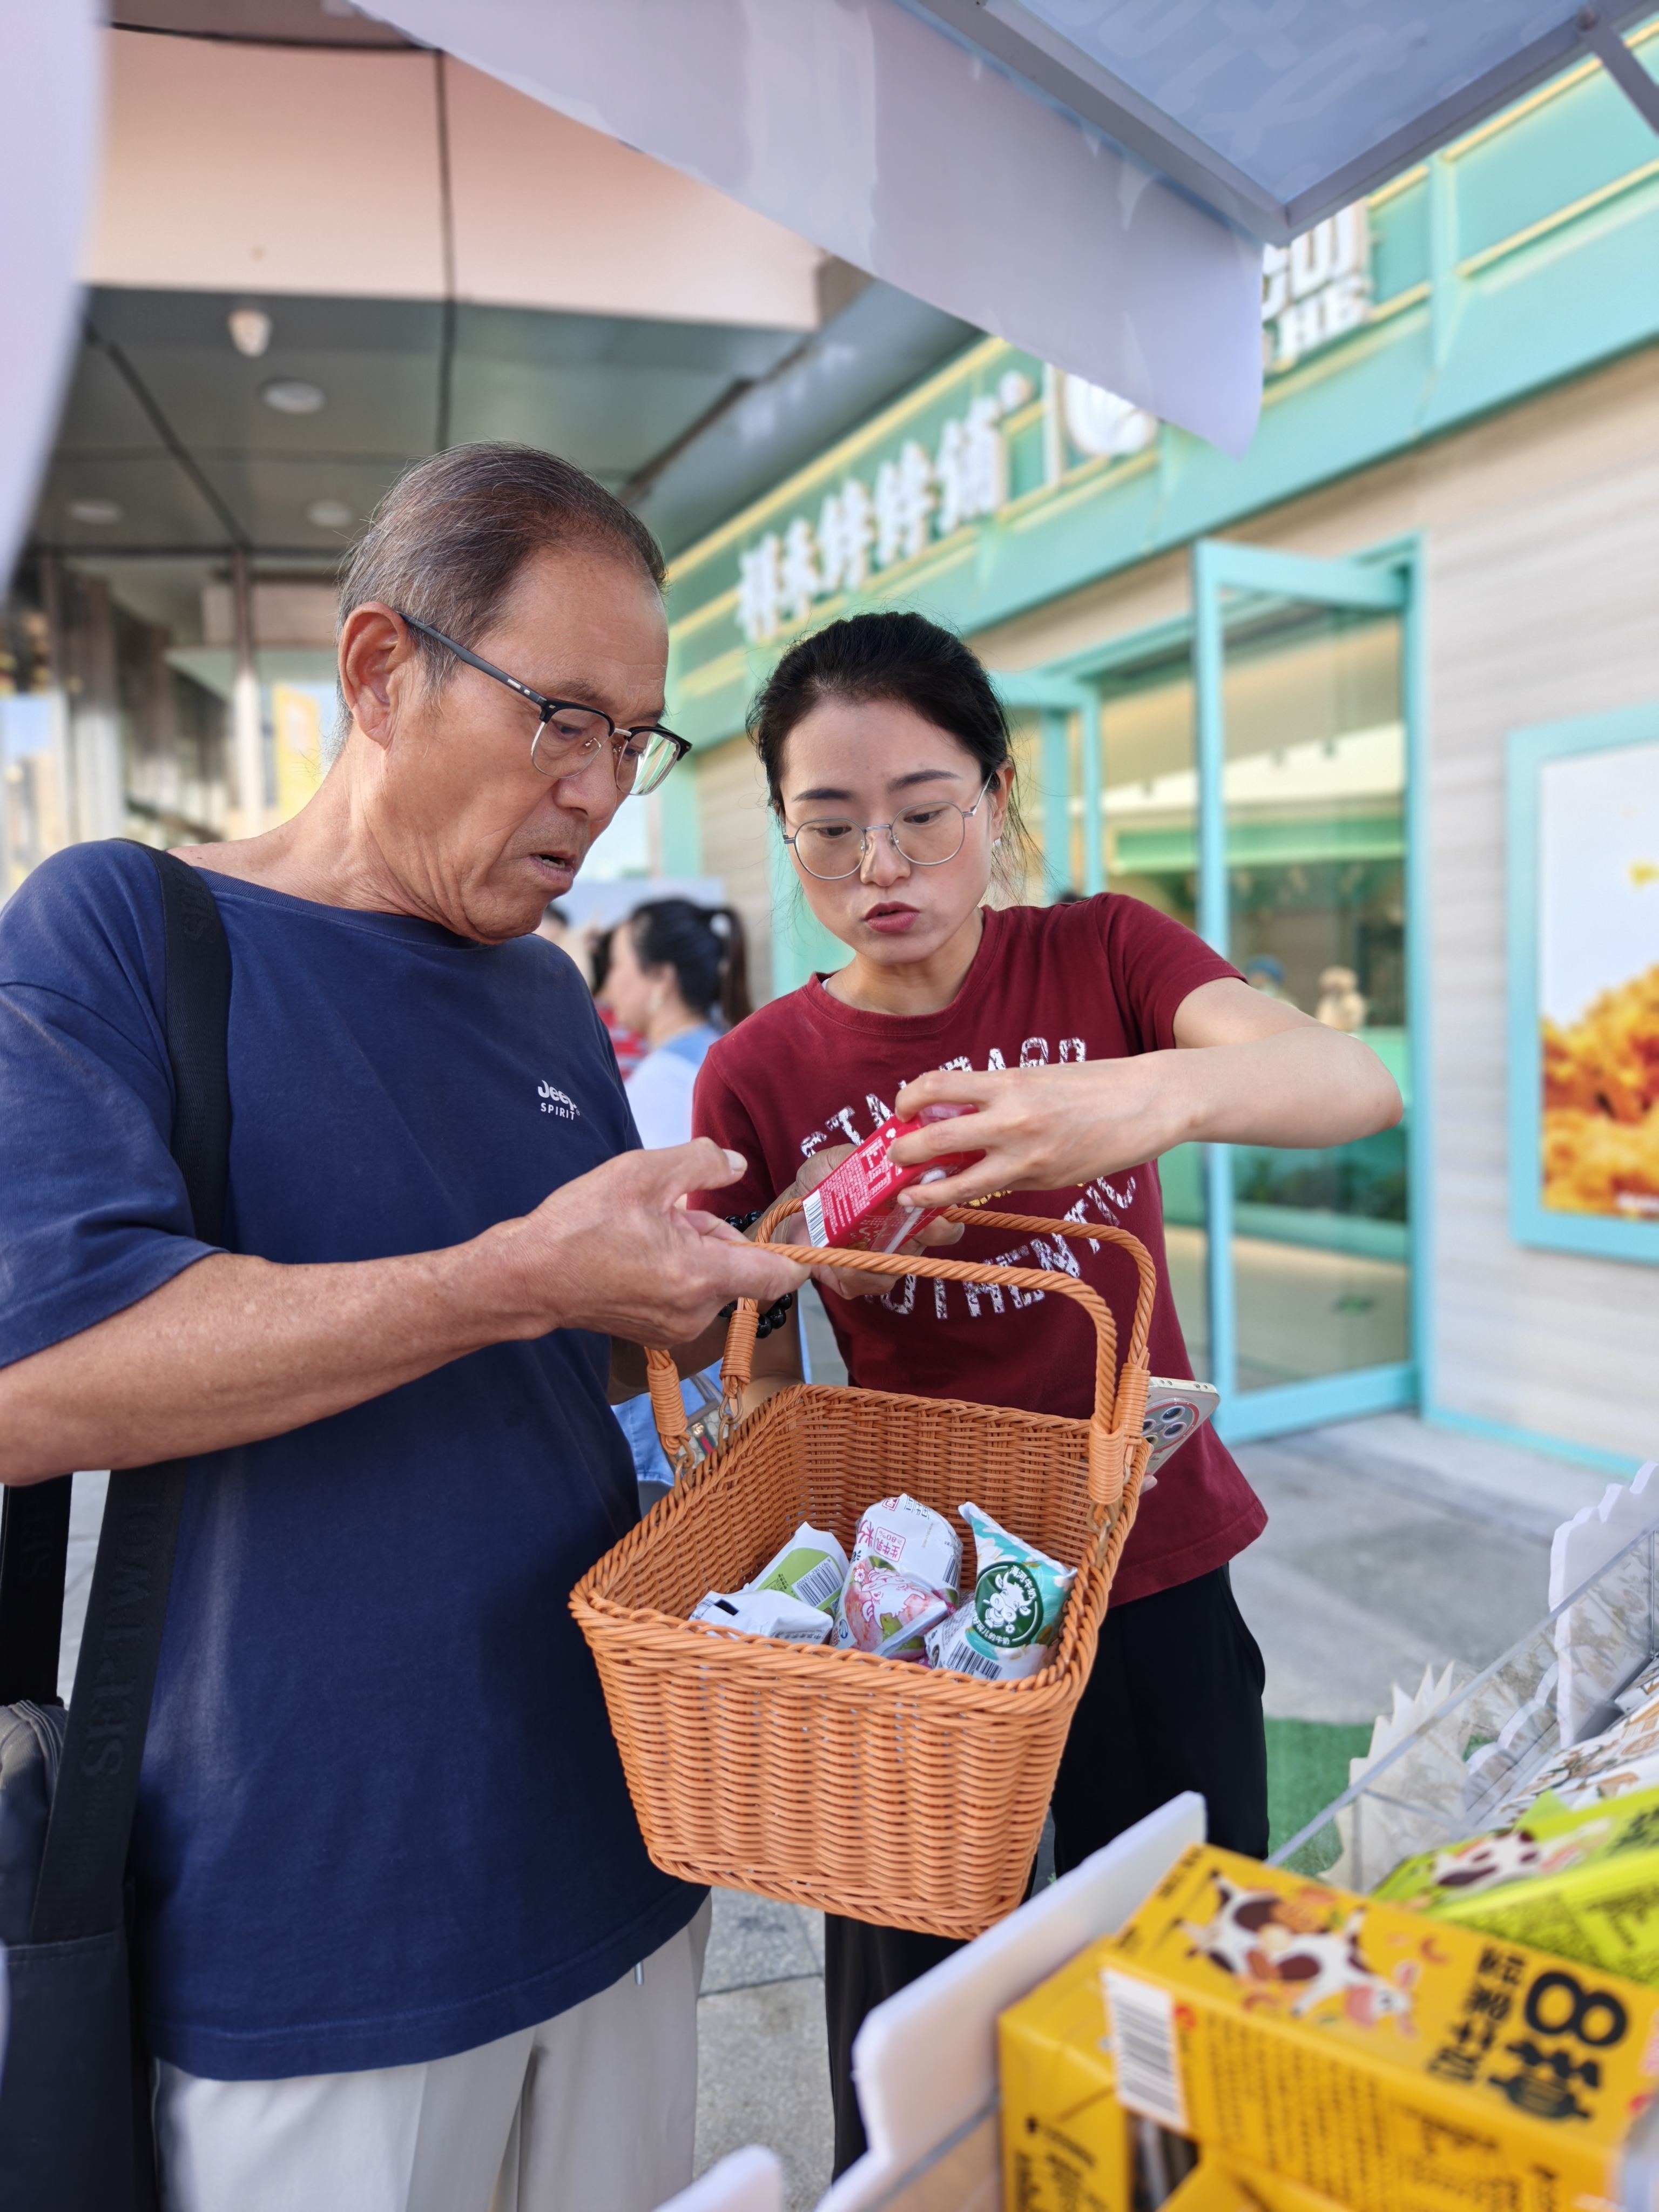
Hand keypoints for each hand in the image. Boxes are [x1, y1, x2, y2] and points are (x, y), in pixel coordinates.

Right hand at [481, 1140, 808, 1343]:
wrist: (528, 1277)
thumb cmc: (580, 1226)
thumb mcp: (643, 1173)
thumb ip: (702, 1162)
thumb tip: (737, 1164)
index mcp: (701, 1277)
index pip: (777, 1277)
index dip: (794, 1254)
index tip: (795, 1234)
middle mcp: (695, 1313)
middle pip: (736, 1266)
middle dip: (713, 1234)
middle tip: (666, 1212)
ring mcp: (675, 1329)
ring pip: (710, 1278)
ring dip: (691, 1251)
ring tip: (643, 1233)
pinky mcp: (657, 1334)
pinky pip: (687, 1295)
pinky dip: (675, 1271)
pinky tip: (636, 1255)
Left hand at [768, 1145, 963, 1302]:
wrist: (788, 1219)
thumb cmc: (818, 1187)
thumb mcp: (833, 1162)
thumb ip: (859, 1156)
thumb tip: (888, 1153)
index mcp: (907, 1197)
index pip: (945, 1197)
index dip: (944, 1196)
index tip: (924, 1191)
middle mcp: (907, 1228)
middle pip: (943, 1233)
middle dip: (931, 1229)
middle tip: (902, 1219)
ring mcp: (891, 1256)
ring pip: (906, 1262)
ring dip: (880, 1252)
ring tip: (847, 1241)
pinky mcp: (867, 1279)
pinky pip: (875, 1280)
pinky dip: (855, 1271)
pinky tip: (836, 1259)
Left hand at [886, 978, 1402, 1206]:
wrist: (1152, 1101)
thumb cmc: (1095, 1085)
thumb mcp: (1041, 1077)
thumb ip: (998, 1094)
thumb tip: (955, 1111)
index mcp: (1008, 1081)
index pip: (935, 1086)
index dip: (908, 1099)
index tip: (901, 1108)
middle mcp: (1011, 1117)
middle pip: (932, 1138)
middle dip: (903, 1151)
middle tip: (891, 1157)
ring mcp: (1027, 1155)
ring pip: (956, 1182)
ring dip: (927, 1189)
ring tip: (911, 1193)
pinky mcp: (1045, 1180)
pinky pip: (996, 1190)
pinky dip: (974, 1193)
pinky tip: (963, 1196)